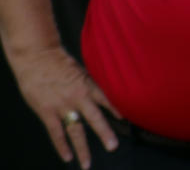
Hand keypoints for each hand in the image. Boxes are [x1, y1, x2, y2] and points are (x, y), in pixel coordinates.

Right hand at [9, 44, 118, 168]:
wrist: (38, 57)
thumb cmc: (60, 62)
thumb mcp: (81, 69)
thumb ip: (91, 84)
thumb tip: (104, 92)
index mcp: (88, 85)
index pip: (106, 100)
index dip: (116, 110)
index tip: (125, 120)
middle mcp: (78, 97)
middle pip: (94, 118)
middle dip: (104, 133)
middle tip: (113, 146)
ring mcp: (62, 105)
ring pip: (75, 130)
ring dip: (82, 147)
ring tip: (88, 163)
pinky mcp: (47, 111)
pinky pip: (56, 132)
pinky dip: (61, 145)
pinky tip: (67, 156)